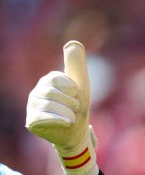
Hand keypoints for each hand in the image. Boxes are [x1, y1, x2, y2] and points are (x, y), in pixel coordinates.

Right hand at [26, 40, 98, 174]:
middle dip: (70, 102)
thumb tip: (72, 43)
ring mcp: (32, 107)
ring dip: (66, 112)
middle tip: (76, 109)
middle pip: (50, 92)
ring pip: (47, 105)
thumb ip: (76, 63)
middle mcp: (36, 92)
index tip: (77, 94)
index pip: (54, 78)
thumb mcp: (81, 83)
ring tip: (72, 118)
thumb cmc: (79, 107)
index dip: (70, 87)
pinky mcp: (31, 122)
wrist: (78, 131)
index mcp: (47, 81)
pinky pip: (42, 117)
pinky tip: (67, 122)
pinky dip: (58, 119)